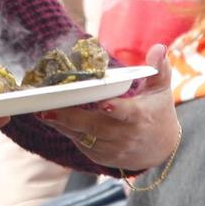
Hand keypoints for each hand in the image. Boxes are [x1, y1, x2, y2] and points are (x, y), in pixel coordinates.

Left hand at [42, 53, 177, 172]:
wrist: (159, 150)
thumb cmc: (158, 113)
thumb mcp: (161, 91)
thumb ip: (158, 69)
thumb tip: (159, 47)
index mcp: (139, 117)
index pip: (127, 113)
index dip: (116, 109)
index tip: (104, 104)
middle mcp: (125, 136)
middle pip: (96, 127)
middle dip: (70, 119)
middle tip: (47, 109)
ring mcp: (113, 149)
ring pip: (84, 137)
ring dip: (62, 126)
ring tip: (43, 113)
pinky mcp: (102, 158)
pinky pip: (82, 144)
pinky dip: (68, 132)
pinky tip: (54, 120)